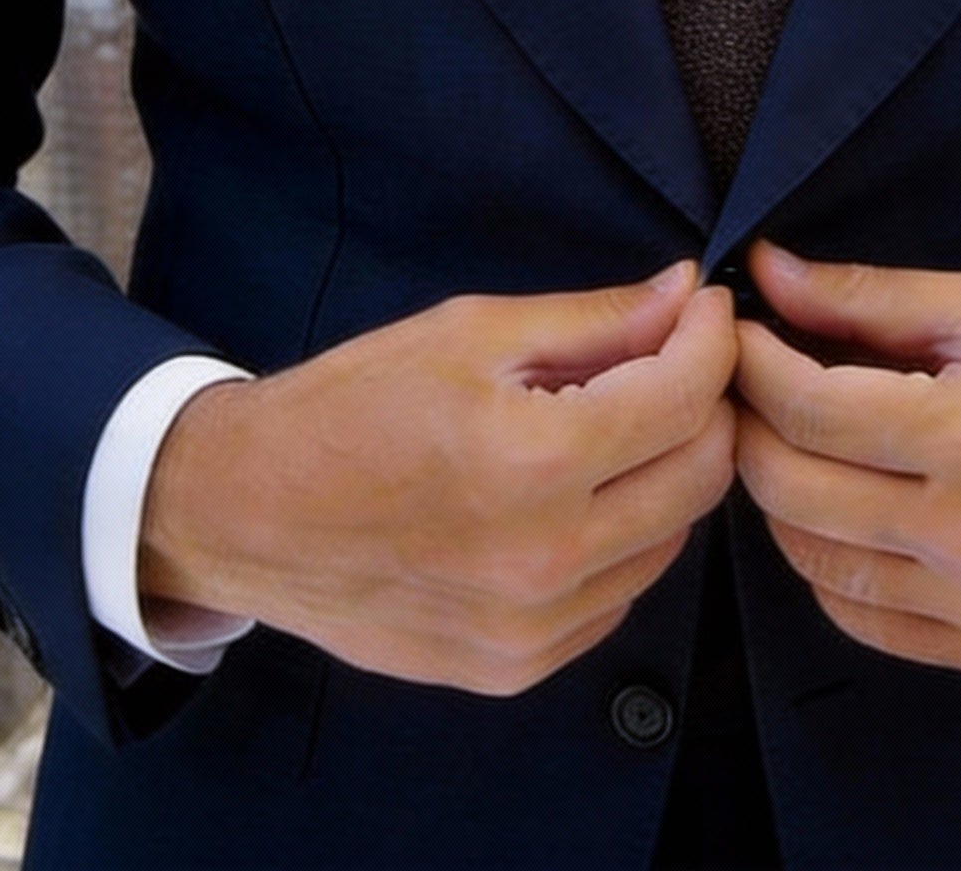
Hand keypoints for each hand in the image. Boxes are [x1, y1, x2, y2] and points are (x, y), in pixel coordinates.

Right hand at [139, 260, 737, 695]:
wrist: (247, 514)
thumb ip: (594, 319)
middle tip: (674, 359)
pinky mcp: (517, 667)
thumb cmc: (351, 407)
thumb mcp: (471, 333)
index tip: (706, 308)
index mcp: (534, 461)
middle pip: (702, 475)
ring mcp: (534, 628)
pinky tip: (575, 494)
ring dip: (667, 472)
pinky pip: (619, 595)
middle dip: (706, 404)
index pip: (685, 397)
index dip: (712, 339)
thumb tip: (684, 294)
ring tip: (616, 424)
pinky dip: (622, 538)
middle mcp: (546, 558)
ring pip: (671, 539)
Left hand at [731, 241, 960, 675]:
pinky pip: (866, 621)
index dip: (752, 363)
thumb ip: (872, 297)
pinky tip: (840, 515)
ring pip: (814, 563)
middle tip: (749, 384)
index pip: (805, 408)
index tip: (739, 331)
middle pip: (791, 489)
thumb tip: (770, 271)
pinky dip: (829, 569)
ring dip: (781, 498)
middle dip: (750, 426)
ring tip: (792, 443)